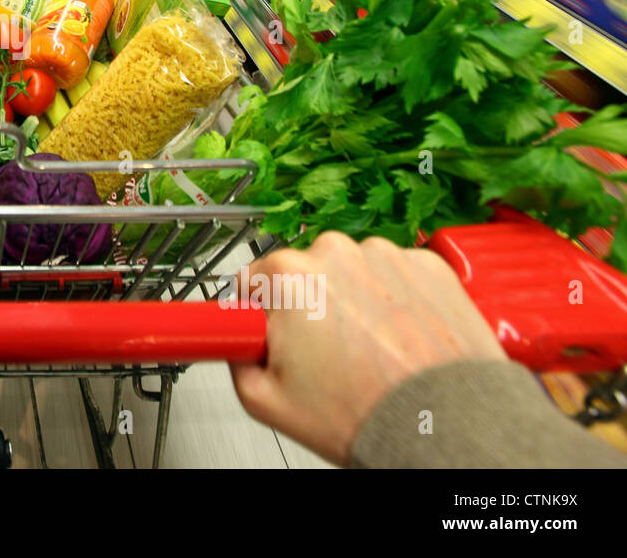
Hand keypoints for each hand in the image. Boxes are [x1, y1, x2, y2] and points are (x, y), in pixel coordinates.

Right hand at [229, 231, 504, 465]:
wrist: (442, 424)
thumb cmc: (363, 412)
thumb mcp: (264, 400)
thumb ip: (234, 357)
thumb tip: (235, 341)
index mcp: (287, 274)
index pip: (254, 280)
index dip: (262, 313)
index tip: (276, 335)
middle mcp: (335, 251)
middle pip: (306, 273)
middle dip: (310, 306)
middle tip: (328, 356)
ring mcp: (386, 254)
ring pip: (354, 273)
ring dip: (357, 301)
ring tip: (372, 352)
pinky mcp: (429, 264)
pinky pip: (399, 276)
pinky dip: (398, 301)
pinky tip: (400, 339)